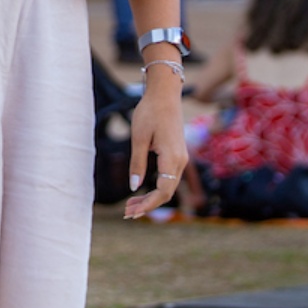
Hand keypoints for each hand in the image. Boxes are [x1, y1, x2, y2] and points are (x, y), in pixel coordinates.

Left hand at [124, 74, 188, 218]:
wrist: (164, 94)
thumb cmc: (150, 112)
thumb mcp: (138, 138)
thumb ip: (137, 163)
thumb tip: (134, 187)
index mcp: (172, 158)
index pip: (163, 191)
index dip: (148, 205)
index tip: (132, 212)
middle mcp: (180, 160)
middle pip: (167, 192)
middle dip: (148, 205)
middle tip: (127, 213)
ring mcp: (180, 158)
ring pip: (168, 186)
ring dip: (151, 198)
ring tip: (131, 206)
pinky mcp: (177, 154)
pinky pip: (169, 177)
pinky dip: (156, 188)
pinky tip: (141, 193)